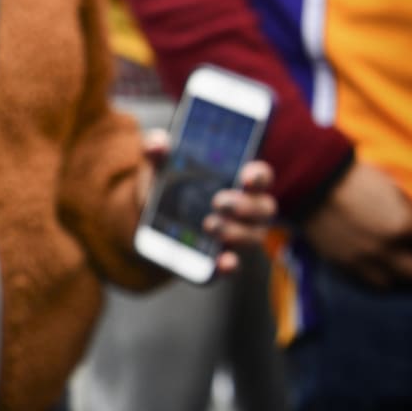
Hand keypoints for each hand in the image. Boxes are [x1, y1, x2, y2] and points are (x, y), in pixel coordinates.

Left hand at [140, 130, 276, 275]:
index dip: (258, 175)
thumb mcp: (159, 167)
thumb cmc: (167, 187)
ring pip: (253, 237)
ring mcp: (237, 237)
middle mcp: (246, 210)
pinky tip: (222, 262)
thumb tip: (157, 144)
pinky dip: (230, 265)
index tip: (246, 176)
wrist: (148, 223)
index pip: (260, 176)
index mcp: (236, 181)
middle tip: (219, 201)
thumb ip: (157, 151)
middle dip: (246, 205)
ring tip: (209, 225)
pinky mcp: (220, 260)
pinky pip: (234, 266)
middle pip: (264, 208)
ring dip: (236, 232)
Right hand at [301, 160, 411, 287]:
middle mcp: (386, 248)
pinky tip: (370, 266)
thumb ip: (407, 214)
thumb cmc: (355, 179)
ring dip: (393, 276)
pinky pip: (362, 280)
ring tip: (391, 268)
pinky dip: (370, 276)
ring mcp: (362, 258)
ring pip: (389, 283)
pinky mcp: (341, 262)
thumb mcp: (391, 191)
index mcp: (404, 226)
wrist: (313, 182)